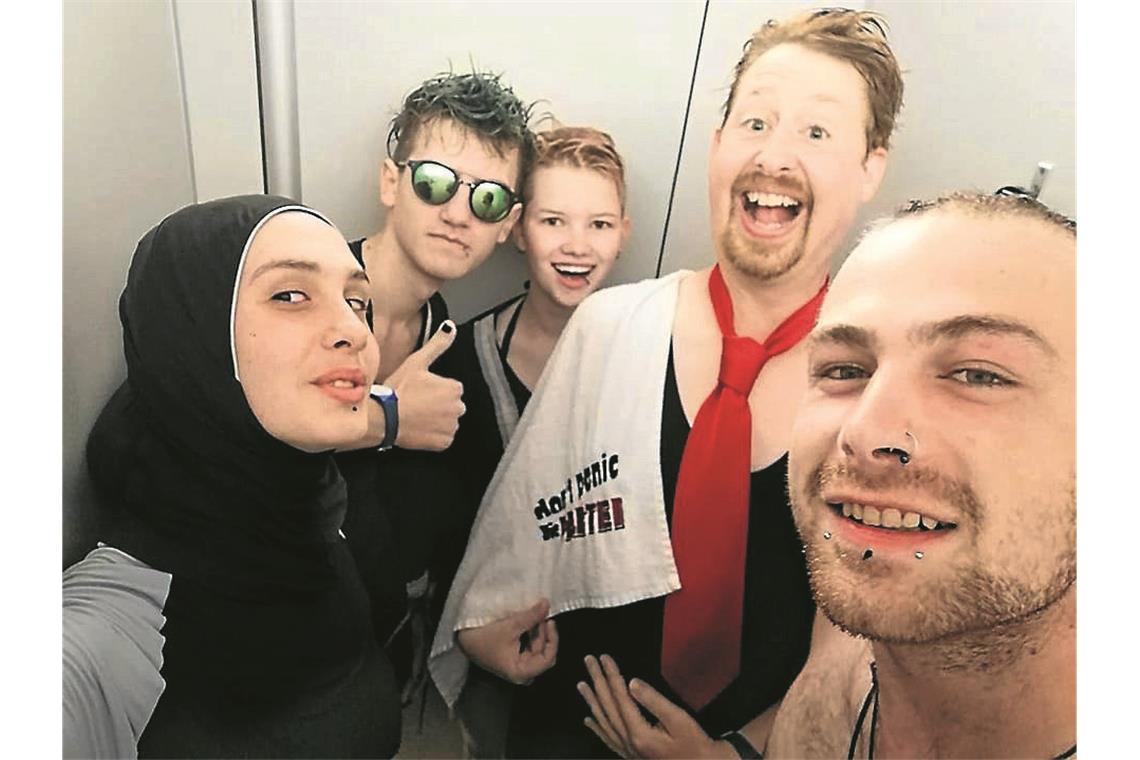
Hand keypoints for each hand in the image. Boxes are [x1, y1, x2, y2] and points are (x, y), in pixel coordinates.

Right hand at [384, 321, 464, 450]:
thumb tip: (451, 326)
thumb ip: (438, 343)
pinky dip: (433, 435)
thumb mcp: (417, 361)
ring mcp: (451, 427)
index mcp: (455, 388)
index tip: (419, 390)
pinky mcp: (444, 443)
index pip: (451, 388)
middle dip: (438, 405)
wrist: (384, 417)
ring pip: (447, 421)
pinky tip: (419, 427)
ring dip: (436, 420)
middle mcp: (458, 408)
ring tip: (416, 415)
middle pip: (451, 405)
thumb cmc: (398, 388)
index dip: (434, 389)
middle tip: (416, 403)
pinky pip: (442, 438)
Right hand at [456, 599, 558, 683]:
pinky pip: (529, 648)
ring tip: (535, 616)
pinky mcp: (512, 659)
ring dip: (538, 633)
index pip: (548, 659)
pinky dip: (531, 635)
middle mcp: (520, 673)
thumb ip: (531, 616)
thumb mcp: (510, 625)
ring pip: (537, 650)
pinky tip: (528, 622)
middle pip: (544, 654)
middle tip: (542, 615)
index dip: (552, 639)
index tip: (549, 621)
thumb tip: (547, 605)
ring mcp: (516, 666)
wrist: (461, 638)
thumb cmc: (483, 636)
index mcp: (520, 672)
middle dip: (544, 634)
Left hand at [577, 654, 732, 758]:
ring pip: (603, 721)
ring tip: (582, 685)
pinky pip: (608, 739)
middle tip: (588, 662)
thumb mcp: (678, 719)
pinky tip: (589, 720)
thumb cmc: (694, 746)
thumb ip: (653, 700)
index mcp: (638, 732)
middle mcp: (628, 742)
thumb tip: (632, 683)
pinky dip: (597, 727)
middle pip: (607, 706)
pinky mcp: (631, 755)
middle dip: (597, 681)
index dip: (611, 674)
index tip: (604, 658)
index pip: (620, 696)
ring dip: (592, 701)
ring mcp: (627, 750)